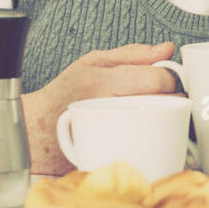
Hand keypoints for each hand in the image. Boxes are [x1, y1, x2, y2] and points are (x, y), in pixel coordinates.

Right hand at [22, 41, 178, 174]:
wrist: (37, 132)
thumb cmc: (64, 94)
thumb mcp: (92, 62)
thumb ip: (132, 54)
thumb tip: (166, 49)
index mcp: (104, 84)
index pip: (158, 80)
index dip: (168, 77)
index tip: (163, 78)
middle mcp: (109, 112)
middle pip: (166, 103)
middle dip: (171, 97)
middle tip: (160, 95)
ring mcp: (112, 139)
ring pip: (162, 127)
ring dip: (167, 119)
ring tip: (153, 112)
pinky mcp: (113, 158)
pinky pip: (148, 148)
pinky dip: (155, 140)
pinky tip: (145, 131)